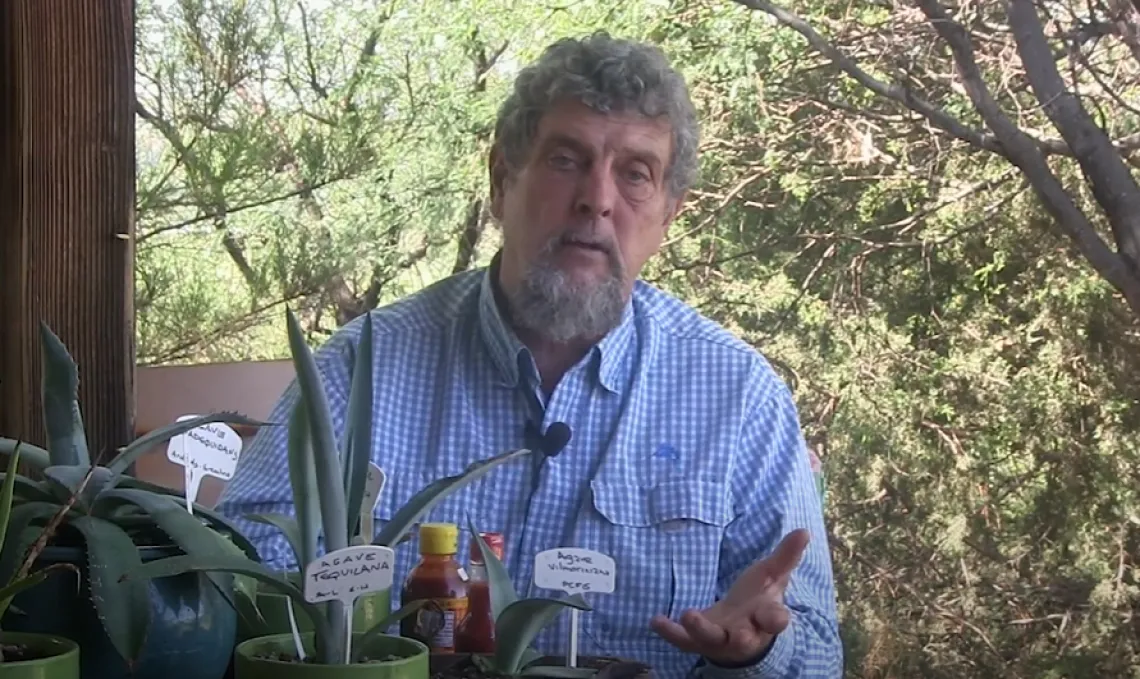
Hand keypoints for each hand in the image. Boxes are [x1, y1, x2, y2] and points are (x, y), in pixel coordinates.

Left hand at [649, 529, 809, 665]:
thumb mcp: (772, 577)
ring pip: (711, 639)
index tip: (778, 617)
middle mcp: (744, 633)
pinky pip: (682, 640)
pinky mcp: (697, 641)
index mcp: (765, 618)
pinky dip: (669, 632)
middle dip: (741, 636)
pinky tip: (656, 620)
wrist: (740, 629)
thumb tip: (803, 531)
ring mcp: (719, 640)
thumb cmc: (758, 601)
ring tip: (688, 615)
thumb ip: (786, 557)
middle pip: (744, 638)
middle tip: (737, 632)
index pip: (774, 620)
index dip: (776, 619)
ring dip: (700, 629)